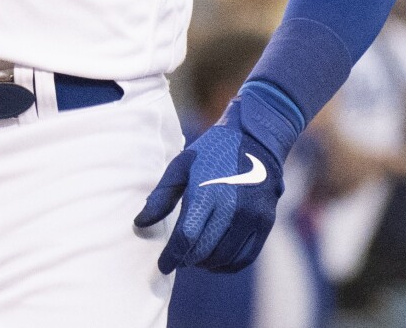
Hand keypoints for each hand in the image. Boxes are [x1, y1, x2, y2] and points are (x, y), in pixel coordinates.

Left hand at [135, 93, 293, 273]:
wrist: (256, 139)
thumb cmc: (212, 152)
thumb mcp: (182, 166)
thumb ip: (162, 197)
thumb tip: (140, 222)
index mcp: (207, 192)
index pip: (186, 236)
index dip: (172, 255)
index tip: (163, 266)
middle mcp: (232, 207)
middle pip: (205, 250)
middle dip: (187, 259)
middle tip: (178, 259)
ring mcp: (252, 217)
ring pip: (225, 258)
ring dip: (206, 264)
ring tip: (194, 259)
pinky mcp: (265, 223)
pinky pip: (245, 257)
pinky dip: (228, 265)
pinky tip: (215, 261)